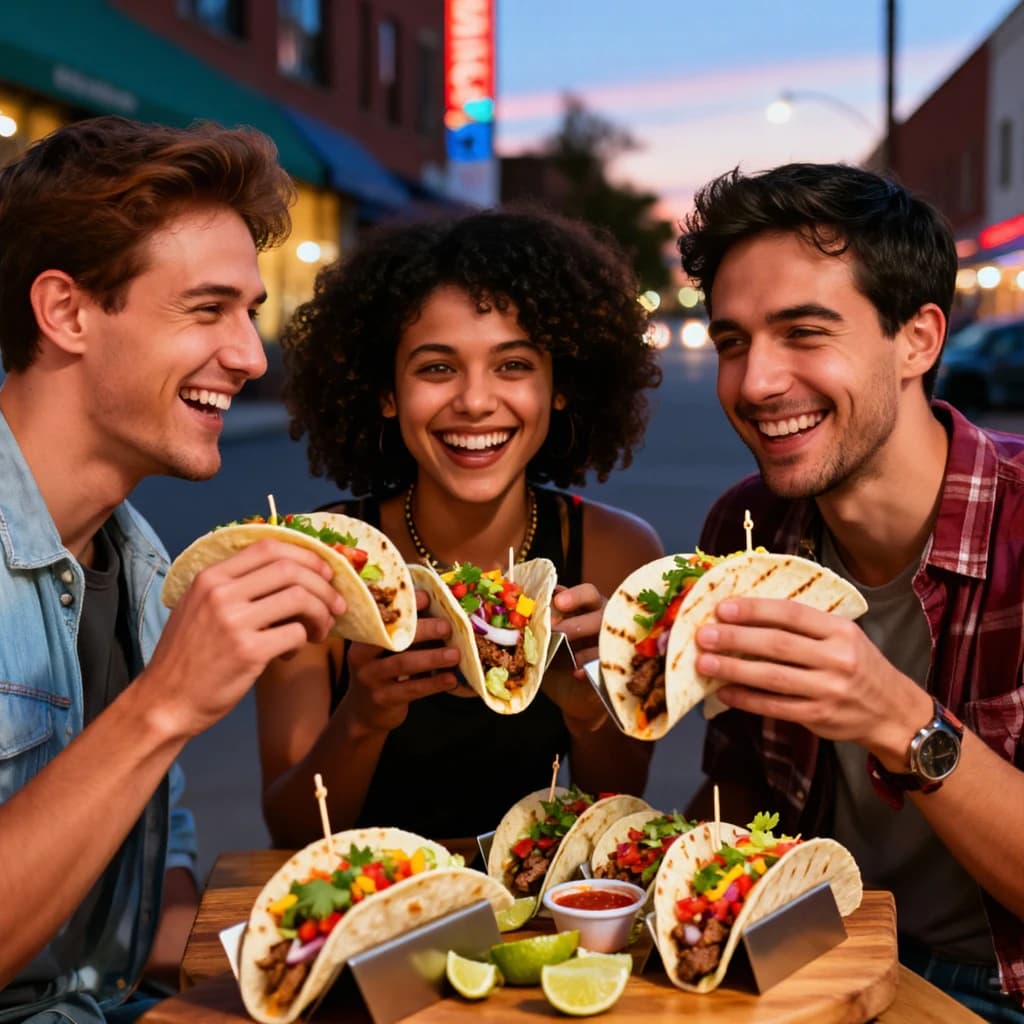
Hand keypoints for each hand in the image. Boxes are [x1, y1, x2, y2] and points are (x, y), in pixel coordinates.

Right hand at [140, 540, 346, 737]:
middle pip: (291, 569)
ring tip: (320, 630)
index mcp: (210, 577)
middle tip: (336, 604)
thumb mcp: (200, 607)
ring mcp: (234, 621)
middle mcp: (220, 593)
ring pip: (300, 598)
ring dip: (321, 613)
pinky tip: (293, 653)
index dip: (306, 555)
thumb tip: (294, 575)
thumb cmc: (189, 656)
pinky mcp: (248, 652)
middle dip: (324, 585)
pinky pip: (295, 633)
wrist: (165, 702)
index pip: (268, 547)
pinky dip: (304, 641)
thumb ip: (236, 587)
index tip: (324, 571)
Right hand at [339, 589, 461, 734]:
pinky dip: (434, 683)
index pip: (383, 615)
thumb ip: (404, 631)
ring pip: (404, 663)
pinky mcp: (383, 699)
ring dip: (433, 657)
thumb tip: (437, 606)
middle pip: (393, 638)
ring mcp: (370, 678)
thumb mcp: (385, 651)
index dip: (405, 606)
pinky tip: (451, 679)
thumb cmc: (382, 671)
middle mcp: (361, 656)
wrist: (364, 712)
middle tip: (447, 626)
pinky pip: (411, 689)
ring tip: (455, 654)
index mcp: (363, 636)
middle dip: (423, 630)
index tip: (428, 597)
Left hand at [543, 583, 607, 731]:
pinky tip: (577, 673)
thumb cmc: (556, 653)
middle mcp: (603, 622)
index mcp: (588, 607)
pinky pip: (605, 665)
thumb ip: (539, 621)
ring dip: (584, 648)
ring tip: (568, 658)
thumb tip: (520, 612)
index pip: (587, 593)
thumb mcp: (546, 634)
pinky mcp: (612, 667)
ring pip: (604, 640)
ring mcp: (610, 644)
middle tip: (556, 631)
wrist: (571, 693)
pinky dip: (590, 668)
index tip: (558, 601)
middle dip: (575, 624)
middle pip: (598, 615)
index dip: (575, 596)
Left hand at [695, 597, 931, 761]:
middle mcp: (837, 658)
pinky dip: (746, 699)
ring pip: (772, 677)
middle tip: (704, 634)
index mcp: (841, 631)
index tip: (722, 608)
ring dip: (734, 669)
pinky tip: (724, 691)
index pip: (791, 614)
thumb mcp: (844, 637)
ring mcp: (828, 690)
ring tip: (705, 662)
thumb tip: (747, 615)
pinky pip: (775, 706)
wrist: (893, 712)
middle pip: (777, 644)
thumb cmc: (860, 666)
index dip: (754, 610)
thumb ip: (805, 627)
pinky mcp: (819, 717)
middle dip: (735, 638)